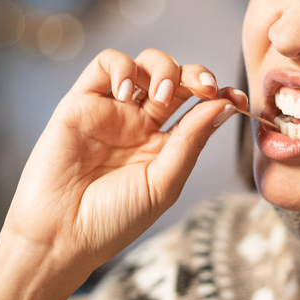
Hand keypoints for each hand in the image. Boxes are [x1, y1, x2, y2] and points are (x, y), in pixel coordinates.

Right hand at [3, 48, 244, 281]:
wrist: (61, 234)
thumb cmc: (113, 220)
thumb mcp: (164, 183)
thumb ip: (191, 141)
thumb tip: (223, 104)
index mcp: (163, 146)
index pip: (197, 107)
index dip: (219, 95)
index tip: (237, 97)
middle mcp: (139, 124)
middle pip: (176, 79)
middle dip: (196, 74)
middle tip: (205, 86)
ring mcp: (111, 110)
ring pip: (144, 64)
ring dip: (162, 68)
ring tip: (160, 95)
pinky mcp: (81, 101)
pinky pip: (105, 64)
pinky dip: (121, 67)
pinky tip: (125, 93)